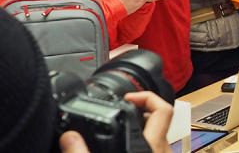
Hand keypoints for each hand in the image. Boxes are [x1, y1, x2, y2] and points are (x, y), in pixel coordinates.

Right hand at [59, 92, 173, 152]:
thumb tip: (69, 137)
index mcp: (152, 147)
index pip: (162, 109)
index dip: (146, 97)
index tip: (127, 98)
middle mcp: (163, 151)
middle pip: (161, 119)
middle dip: (140, 112)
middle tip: (120, 112)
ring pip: (160, 135)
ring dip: (141, 129)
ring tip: (120, 129)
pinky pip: (155, 148)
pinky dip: (142, 143)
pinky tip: (124, 148)